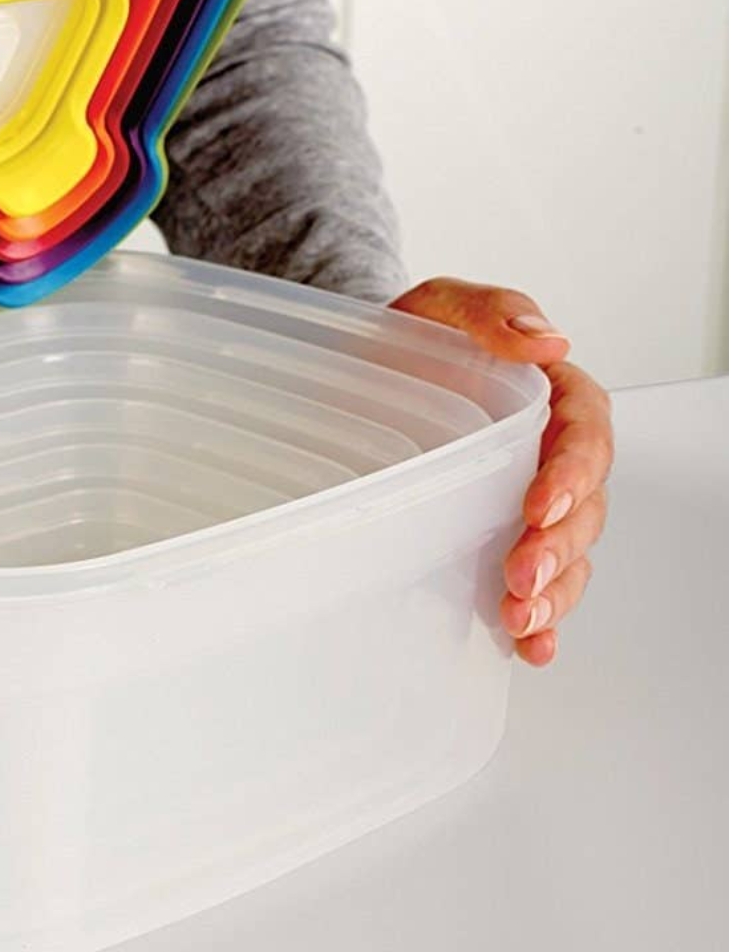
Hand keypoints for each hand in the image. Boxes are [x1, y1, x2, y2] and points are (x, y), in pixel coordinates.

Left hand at [389, 278, 611, 666]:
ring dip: (555, 592)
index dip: (573, 472)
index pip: (586, 434)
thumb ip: (490, 313)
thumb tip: (548, 339)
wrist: (364, 370)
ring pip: (570, 552)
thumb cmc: (411, 337)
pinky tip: (530, 645)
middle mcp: (552, 456)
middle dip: (559, 547)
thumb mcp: (439, 306)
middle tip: (522, 576)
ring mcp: (531, 501)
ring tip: (522, 618)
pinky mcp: (503, 535)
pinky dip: (543, 619)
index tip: (541, 503)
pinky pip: (541, 583)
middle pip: (584, 506)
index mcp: (552, 398)